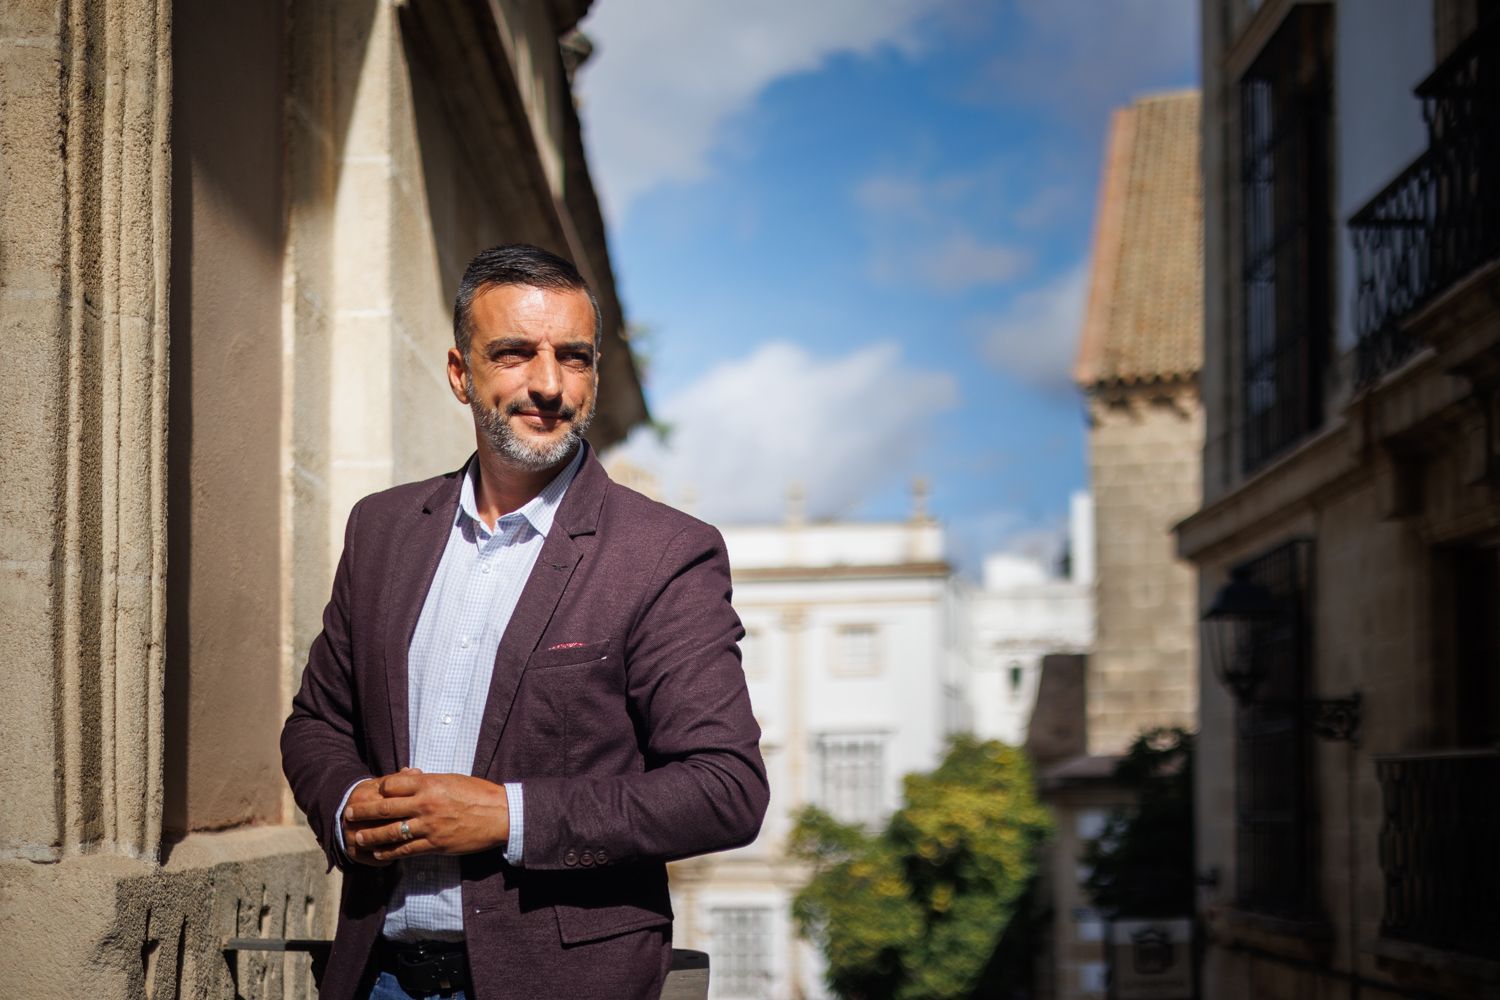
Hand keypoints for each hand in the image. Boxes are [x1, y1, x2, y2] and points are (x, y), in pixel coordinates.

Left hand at [344, 771, 509, 860]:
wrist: (501, 815)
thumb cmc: (478, 793)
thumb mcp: (451, 779)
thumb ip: (427, 779)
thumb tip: (407, 775)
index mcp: (430, 784)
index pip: (393, 785)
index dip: (379, 789)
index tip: (371, 792)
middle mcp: (426, 804)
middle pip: (385, 809)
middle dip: (364, 812)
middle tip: (348, 814)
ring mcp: (429, 826)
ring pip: (391, 832)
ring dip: (371, 835)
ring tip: (357, 837)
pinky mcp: (435, 844)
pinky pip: (406, 850)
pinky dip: (390, 852)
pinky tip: (379, 853)